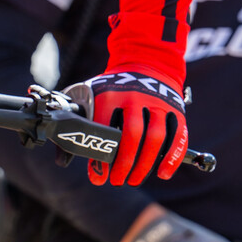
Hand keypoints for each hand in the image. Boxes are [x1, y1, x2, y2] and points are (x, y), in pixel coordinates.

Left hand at [64, 72, 187, 185]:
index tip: (98, 176)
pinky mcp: (176, 109)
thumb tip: (62, 158)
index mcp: (110, 94)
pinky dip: (172, 157)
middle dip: (125, 163)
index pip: (103, 128)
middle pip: (132, 134)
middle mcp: (135, 97)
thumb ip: (82, 121)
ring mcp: (158, 102)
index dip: (100, 156)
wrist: (146, 61)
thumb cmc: (114, 88)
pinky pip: (178, 135)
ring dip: (146, 164)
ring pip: (156, 136)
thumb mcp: (94, 94)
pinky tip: (163, 173)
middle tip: (117, 180)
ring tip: (134, 179)